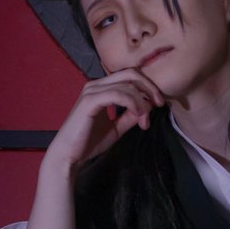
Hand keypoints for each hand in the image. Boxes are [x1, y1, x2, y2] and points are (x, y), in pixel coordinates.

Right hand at [44, 68, 165, 173]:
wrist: (70, 155)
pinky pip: (117, 94)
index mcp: (102, 88)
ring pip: (127, 84)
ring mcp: (92, 91)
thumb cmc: (90, 142)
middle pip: (131, 73)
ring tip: (144, 121)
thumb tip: (148, 106)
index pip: (130, 75)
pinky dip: (132, 103)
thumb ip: (131, 116)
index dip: (148, 87)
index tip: (158, 104)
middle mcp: (96, 84)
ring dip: (141, 103)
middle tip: (160, 104)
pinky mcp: (90, 101)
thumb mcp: (117, 127)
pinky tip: (137, 116)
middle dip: (150, 88)